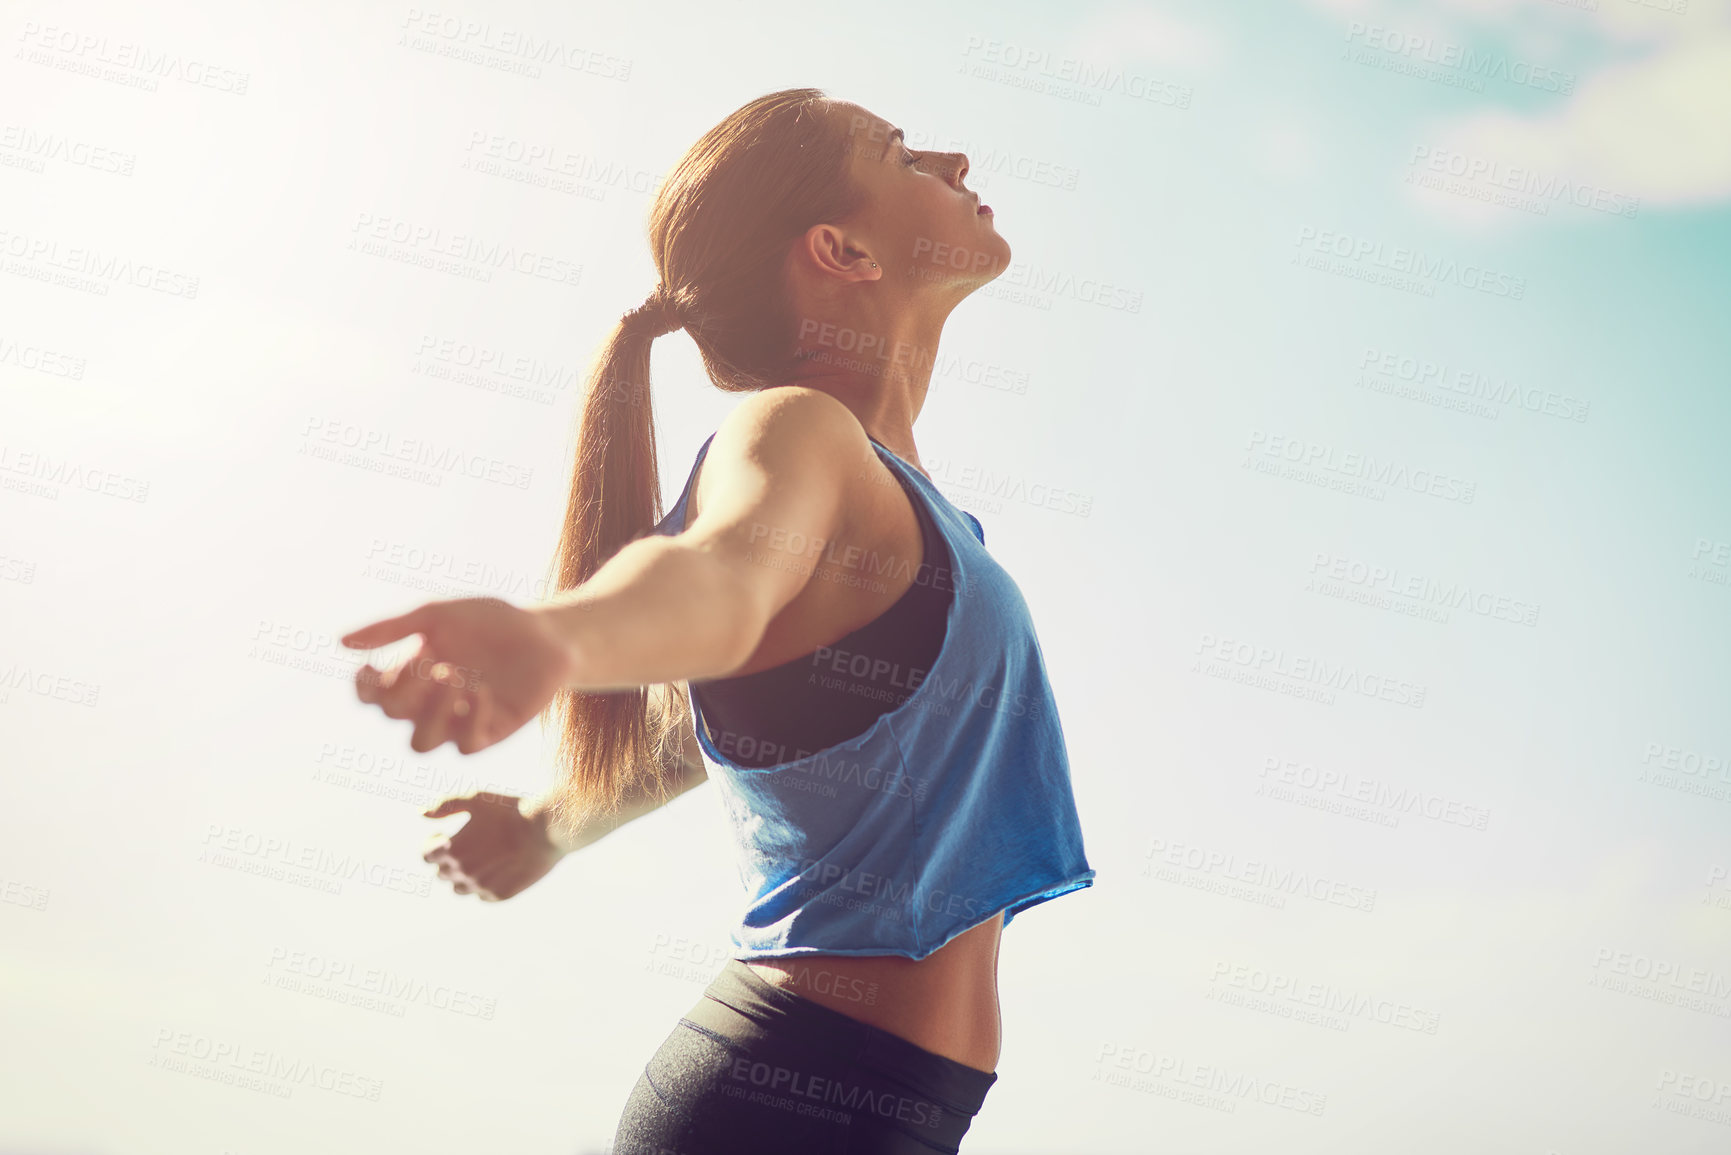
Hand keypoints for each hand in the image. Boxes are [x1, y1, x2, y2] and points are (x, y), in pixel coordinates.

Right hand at [341, 597, 573, 754]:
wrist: (546, 632)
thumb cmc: (491, 622)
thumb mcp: (440, 615)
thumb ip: (393, 628)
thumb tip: (341, 642)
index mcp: (412, 676)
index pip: (372, 696)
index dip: (364, 688)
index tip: (370, 667)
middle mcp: (430, 704)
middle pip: (394, 716)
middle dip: (404, 690)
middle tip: (431, 662)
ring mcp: (459, 721)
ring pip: (422, 743)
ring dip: (430, 712)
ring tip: (454, 677)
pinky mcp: (490, 733)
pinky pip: (466, 744)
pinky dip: (469, 718)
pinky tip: (483, 690)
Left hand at [422, 792, 566, 901]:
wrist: (547, 828)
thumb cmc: (511, 809)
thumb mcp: (476, 798)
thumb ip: (445, 805)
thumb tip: (421, 813)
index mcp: (451, 849)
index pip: (426, 856)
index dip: (432, 844)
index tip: (444, 835)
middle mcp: (463, 872)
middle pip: (443, 873)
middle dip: (450, 860)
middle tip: (469, 844)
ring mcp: (481, 887)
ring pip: (461, 889)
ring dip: (465, 876)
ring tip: (484, 858)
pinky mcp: (500, 895)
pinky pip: (483, 896)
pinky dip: (486, 884)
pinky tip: (500, 867)